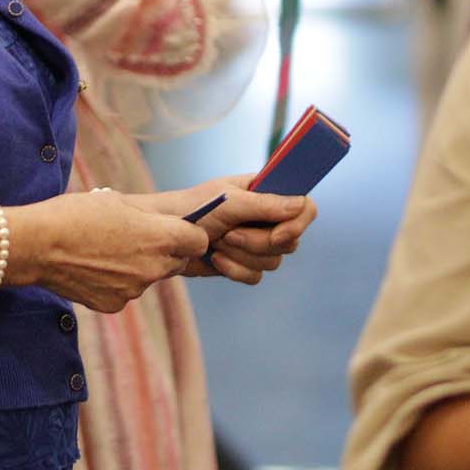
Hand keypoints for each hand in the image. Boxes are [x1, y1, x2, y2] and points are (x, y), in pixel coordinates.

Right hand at [5, 187, 210, 312]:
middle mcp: (153, 268)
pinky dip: (115, 283)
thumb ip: (149, 215)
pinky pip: (125, 293)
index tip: (177, 231)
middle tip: (134, 239)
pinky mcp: (114, 305)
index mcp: (159, 237)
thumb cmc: (75, 215)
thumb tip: (165, 220)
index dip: (189, 235)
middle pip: (176, 262)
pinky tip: (92, 269)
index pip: (198, 241)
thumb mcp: (117, 201)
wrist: (36, 245)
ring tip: (104, 252)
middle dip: (164, 252)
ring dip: (137, 268)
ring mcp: (135, 290)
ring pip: (148, 278)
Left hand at [169, 178, 315, 283]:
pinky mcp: (243, 264)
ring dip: (242, 255)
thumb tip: (300, 206)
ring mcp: (256, 242)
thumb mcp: (227, 202)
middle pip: (290, 241)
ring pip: (273, 262)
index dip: (298, 223)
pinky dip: (235, 270)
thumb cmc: (191, 209)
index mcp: (266, 193)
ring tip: (218, 242)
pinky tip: (216, 259)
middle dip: (258, 242)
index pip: (304, 207)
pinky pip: (255, 276)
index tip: (278, 233)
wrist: (165, 237)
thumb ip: (263, 204)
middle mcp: (266, 217)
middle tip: (229, 233)